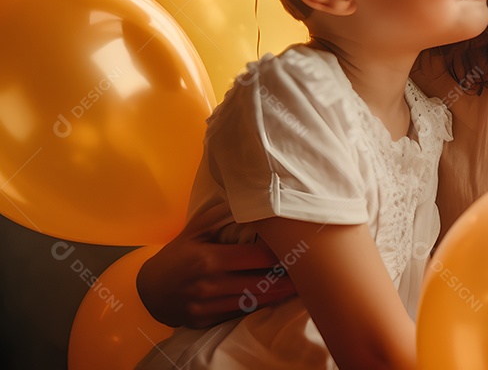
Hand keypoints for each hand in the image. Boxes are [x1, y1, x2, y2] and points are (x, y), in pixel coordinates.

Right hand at [136, 230, 296, 327]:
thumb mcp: (194, 230)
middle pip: (262, 283)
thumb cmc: (176, 255)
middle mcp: (210, 285)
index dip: (281, 254)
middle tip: (310, 269)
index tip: (297, 247)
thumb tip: (249, 197)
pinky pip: (241, 313)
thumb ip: (221, 214)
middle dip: (288, 277)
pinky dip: (262, 305)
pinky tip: (278, 296)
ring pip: (256, 301)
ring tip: (302, 284)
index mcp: (209, 260)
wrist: (148, 292)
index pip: (258, 258)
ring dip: (281, 293)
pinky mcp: (208, 320)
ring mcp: (208, 306)